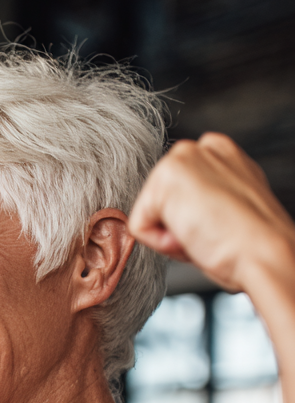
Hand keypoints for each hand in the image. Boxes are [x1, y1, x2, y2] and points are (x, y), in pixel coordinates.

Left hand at [129, 133, 294, 292]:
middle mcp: (196, 149)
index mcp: (216, 153)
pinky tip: (193, 235)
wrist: (263, 254)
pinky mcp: (164, 179)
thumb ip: (199, 197)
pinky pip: (139, 227)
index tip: (217, 225)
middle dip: (176, 225)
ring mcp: (180, 159)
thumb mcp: (224, 207)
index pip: (174, 192)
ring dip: (169, 235)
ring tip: (204, 233)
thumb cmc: (248, 243)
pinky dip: (161, 243)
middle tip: (210, 232)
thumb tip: (177, 211)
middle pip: (156, 202)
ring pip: (147, 214)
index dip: (189, 220)